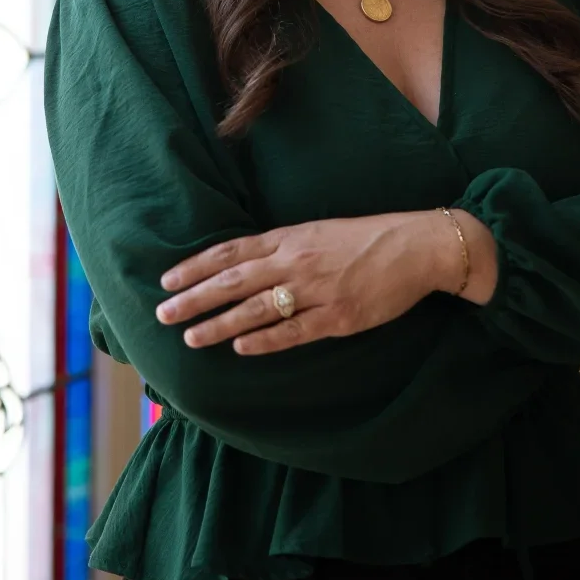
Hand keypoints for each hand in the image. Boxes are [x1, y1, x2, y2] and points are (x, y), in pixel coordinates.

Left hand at [155, 209, 474, 355]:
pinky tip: (240, 349)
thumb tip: (243, 263)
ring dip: (221, 324)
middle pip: (234, 281)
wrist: (417, 245)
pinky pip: (294, 332)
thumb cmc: (366, 236)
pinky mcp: (338, 317)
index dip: (196, 266)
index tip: (167, 279)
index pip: (231, 252)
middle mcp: (296, 261)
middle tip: (163, 314)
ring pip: (257, 309)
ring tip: (192, 338)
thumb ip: (282, 246)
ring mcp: (317, 291)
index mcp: (290, 237)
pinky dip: (264, 341)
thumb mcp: (317, 230)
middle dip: (195, 298)